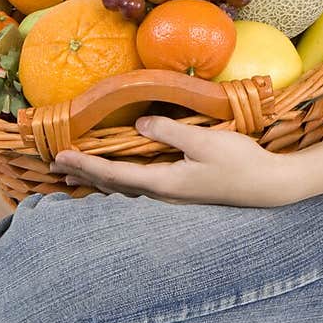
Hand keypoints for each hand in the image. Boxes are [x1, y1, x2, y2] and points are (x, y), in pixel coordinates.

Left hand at [49, 115, 299, 207]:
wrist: (268, 186)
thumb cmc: (238, 162)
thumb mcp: (203, 142)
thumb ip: (168, 132)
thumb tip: (139, 126)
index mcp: (163, 183)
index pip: (114, 174)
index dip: (85, 164)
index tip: (60, 157)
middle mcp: (162, 194)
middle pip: (114, 185)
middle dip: (84, 175)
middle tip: (55, 167)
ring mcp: (172, 195)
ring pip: (124, 189)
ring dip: (98, 180)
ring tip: (75, 176)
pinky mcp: (181, 190)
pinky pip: (138, 186)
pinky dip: (118, 180)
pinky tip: (117, 177)